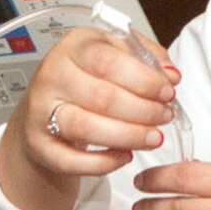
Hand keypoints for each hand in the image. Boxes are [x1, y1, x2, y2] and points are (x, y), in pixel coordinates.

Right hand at [0, 27, 178, 209]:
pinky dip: (104, 162)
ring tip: (154, 138)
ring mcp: (41, 112)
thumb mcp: (115, 55)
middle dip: (143, 110)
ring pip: (87, 128)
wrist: (44, 108)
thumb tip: (171, 75)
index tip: (168, 92)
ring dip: (128, 136)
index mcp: (73, 47)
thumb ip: (146, 58)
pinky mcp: (39, 145)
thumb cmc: (85, 80)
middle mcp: (53, 76)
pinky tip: (125, 156)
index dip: (144, 80)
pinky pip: (72, 161)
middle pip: (102, 97)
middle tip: (165, 117)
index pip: (109, 62)